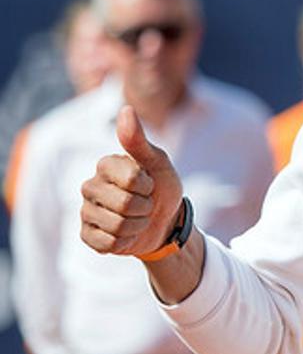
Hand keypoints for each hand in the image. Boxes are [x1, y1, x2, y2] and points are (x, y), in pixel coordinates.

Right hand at [80, 106, 182, 256]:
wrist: (165, 221)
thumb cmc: (162, 187)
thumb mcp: (158, 163)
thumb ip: (139, 141)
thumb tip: (126, 109)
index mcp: (105, 165)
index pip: (130, 179)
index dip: (148, 185)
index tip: (149, 183)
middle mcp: (90, 186)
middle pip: (123, 204)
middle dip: (144, 207)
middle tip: (145, 203)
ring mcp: (86, 212)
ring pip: (116, 225)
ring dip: (137, 225)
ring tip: (138, 218)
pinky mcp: (87, 235)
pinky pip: (107, 244)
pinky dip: (126, 241)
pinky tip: (127, 233)